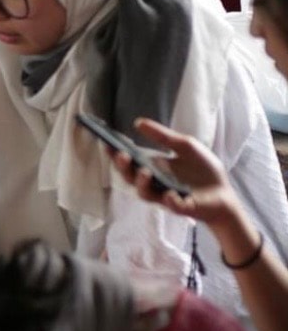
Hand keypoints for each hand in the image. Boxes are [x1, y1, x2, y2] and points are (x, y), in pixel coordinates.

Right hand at [112, 118, 239, 226]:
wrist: (223, 192)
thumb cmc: (202, 169)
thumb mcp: (185, 146)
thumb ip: (163, 136)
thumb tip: (138, 122)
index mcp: (151, 168)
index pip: (129, 161)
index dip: (115, 154)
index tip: (106, 143)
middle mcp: (153, 183)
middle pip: (130, 178)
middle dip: (123, 167)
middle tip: (122, 155)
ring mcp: (164, 196)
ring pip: (145, 193)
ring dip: (142, 183)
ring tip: (145, 172)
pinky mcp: (181, 207)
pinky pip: (171, 206)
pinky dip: (169, 201)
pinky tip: (169, 194)